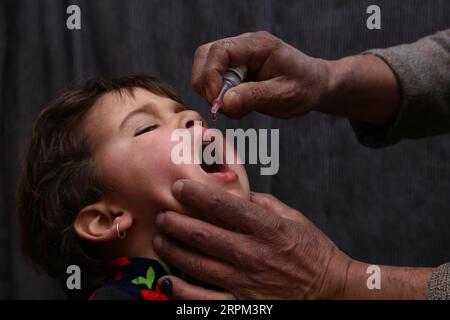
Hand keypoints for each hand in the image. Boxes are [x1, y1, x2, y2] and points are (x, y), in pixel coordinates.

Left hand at [153, 179, 351, 298]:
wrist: (332, 290)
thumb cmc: (312, 250)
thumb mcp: (293, 218)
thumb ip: (263, 203)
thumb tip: (237, 191)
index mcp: (267, 228)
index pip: (224, 206)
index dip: (197, 194)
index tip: (179, 187)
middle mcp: (254, 254)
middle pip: (204, 234)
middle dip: (176, 222)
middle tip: (162, 215)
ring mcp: (247, 282)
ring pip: (198, 264)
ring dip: (173, 250)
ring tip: (159, 239)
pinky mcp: (244, 305)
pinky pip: (205, 302)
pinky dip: (182, 292)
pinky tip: (166, 280)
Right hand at [191, 31, 331, 118]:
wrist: (314, 85)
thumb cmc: (304, 87)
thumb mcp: (284, 95)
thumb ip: (254, 97)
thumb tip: (224, 103)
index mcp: (258, 45)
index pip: (220, 51)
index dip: (210, 75)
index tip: (216, 100)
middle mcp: (244, 46)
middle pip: (205, 56)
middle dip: (206, 84)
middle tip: (222, 107)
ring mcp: (237, 57)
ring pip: (205, 68)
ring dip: (212, 92)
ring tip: (236, 107)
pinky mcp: (235, 69)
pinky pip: (214, 80)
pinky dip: (219, 96)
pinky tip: (238, 104)